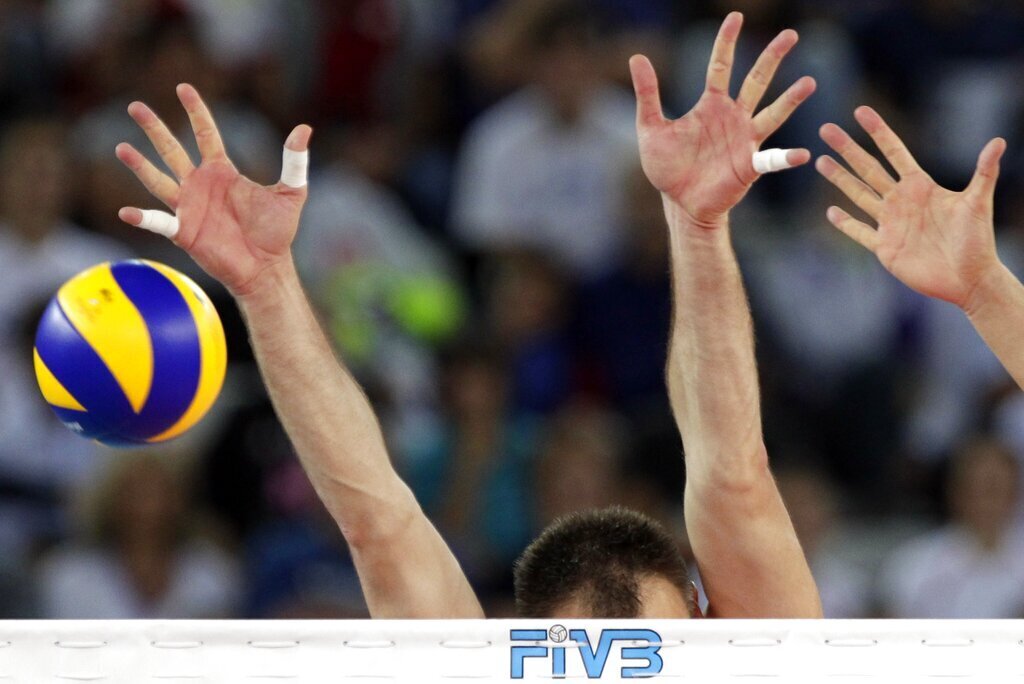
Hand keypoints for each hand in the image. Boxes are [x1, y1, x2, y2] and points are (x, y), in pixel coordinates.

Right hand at [115, 84, 311, 295]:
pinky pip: (159, 223)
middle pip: (172, 149)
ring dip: (140, 165)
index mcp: (222, 172)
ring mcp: (189, 207)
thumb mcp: (291, 193)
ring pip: (158, 180)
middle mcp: (200, 185)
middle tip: (135, 107)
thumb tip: (305, 128)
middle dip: (154, 128)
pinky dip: (143, 218)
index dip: (196, 111)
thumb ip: (295, 162)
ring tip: (121, 147)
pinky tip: (126, 212)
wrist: (266, 267)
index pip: (206, 134)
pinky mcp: (184, 231)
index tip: (183, 88)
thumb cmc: (277, 232)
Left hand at [630, 12, 815, 226]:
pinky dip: (786, 158)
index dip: (727, 43)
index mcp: (711, 105)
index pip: (720, 66)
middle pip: (756, 80)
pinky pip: (771, 160)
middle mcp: (733, 117)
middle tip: (791, 35)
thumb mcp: (650, 128)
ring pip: (772, 114)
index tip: (736, 17)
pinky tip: (802, 154)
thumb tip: (637, 57)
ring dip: (790, 100)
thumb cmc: (667, 167)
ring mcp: (745, 140)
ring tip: (809, 83)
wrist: (679, 203)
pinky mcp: (749, 166)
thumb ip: (647, 94)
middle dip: (772, 58)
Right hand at [817, 106, 1005, 308]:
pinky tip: (831, 211)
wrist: (968, 277)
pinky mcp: (884, 247)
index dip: (877, 131)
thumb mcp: (978, 202)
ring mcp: (890, 223)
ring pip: (858, 195)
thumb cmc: (977, 240)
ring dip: (839, 178)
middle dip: (847, 149)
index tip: (860, 111)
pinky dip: (845, 223)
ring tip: (821, 160)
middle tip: (826, 129)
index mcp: (920, 186)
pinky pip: (859, 231)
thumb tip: (999, 141)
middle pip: (868, 168)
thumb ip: (984, 171)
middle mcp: (901, 201)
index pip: (894, 152)